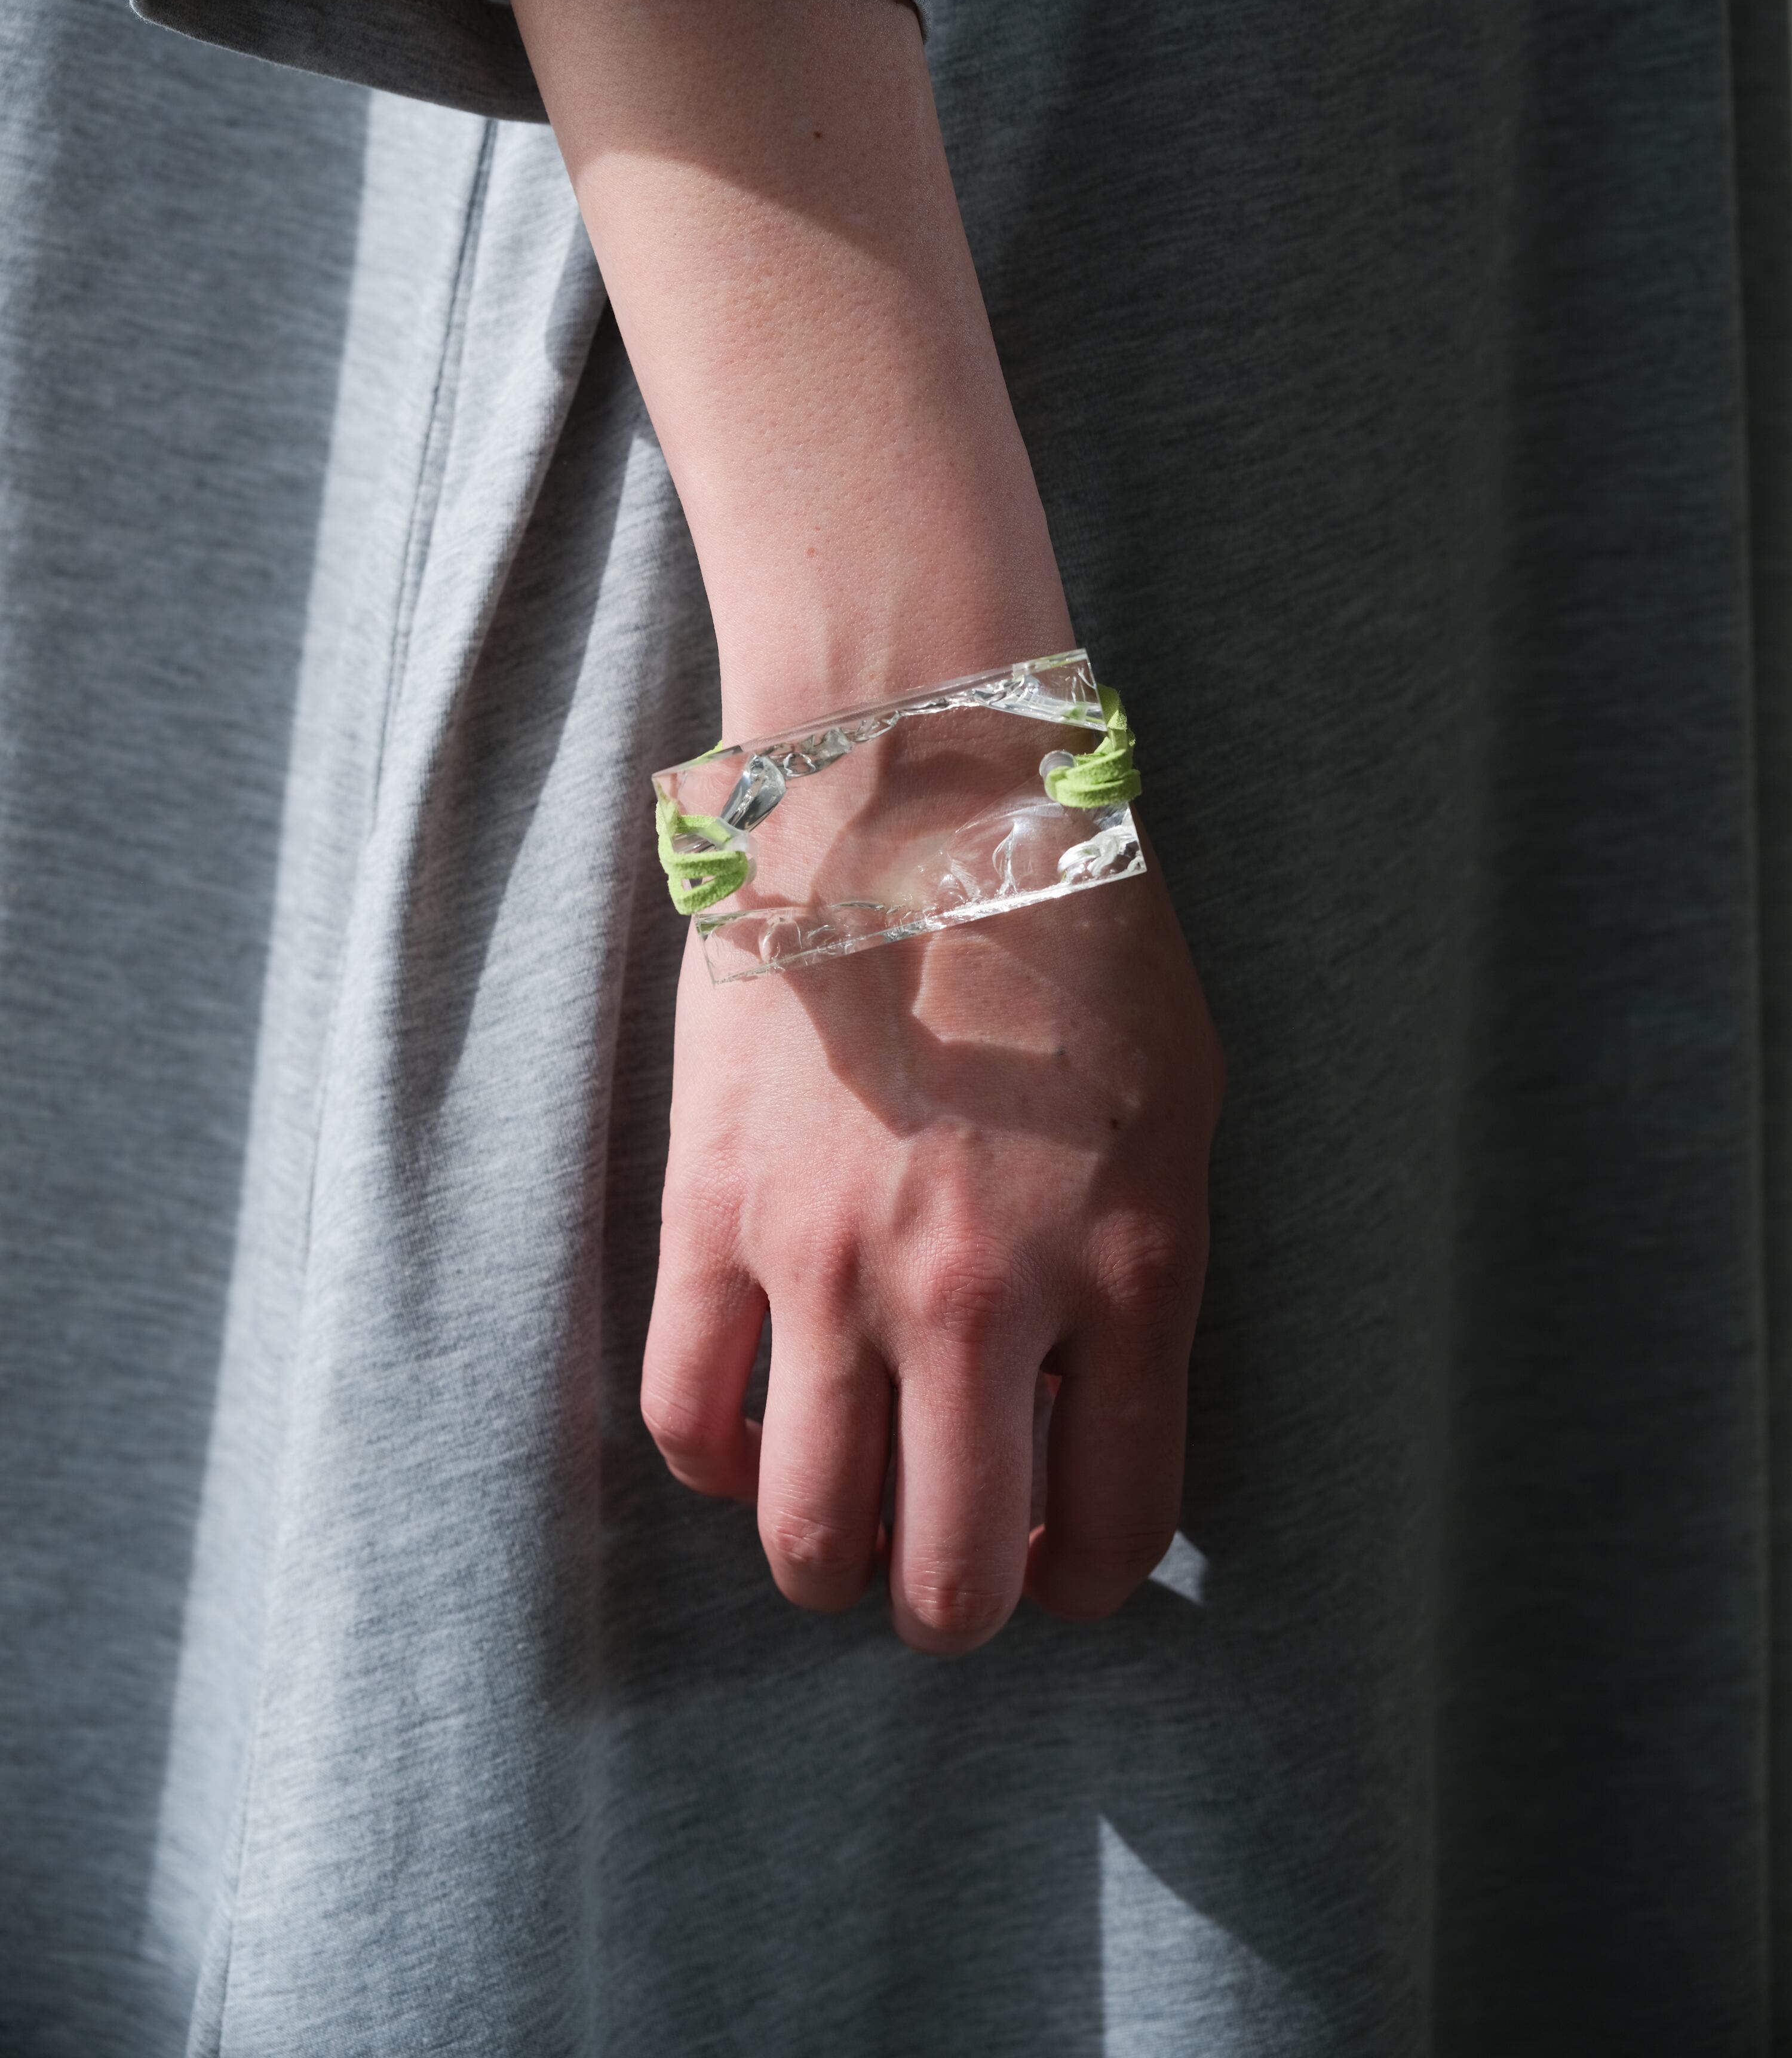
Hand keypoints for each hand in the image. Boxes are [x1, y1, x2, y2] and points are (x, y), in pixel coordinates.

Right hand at [641, 851, 1223, 1653]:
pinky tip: (755, 1428)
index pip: (1117, 1534)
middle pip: (950, 1578)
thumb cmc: (1073, 936)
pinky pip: (685, 1413)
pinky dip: (719, 1460)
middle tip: (952, 1562)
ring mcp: (831, 1261)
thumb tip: (1070, 1412)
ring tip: (847, 1516)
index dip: (1089, 1582)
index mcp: (1126, 1271)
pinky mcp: (713, 1212)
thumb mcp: (1179, 1111)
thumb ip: (1141, 1282)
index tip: (1064, 1555)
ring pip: (802, 1530)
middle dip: (955, 1606)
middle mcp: (978, 1298)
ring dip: (830, 1558)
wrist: (916, 790)